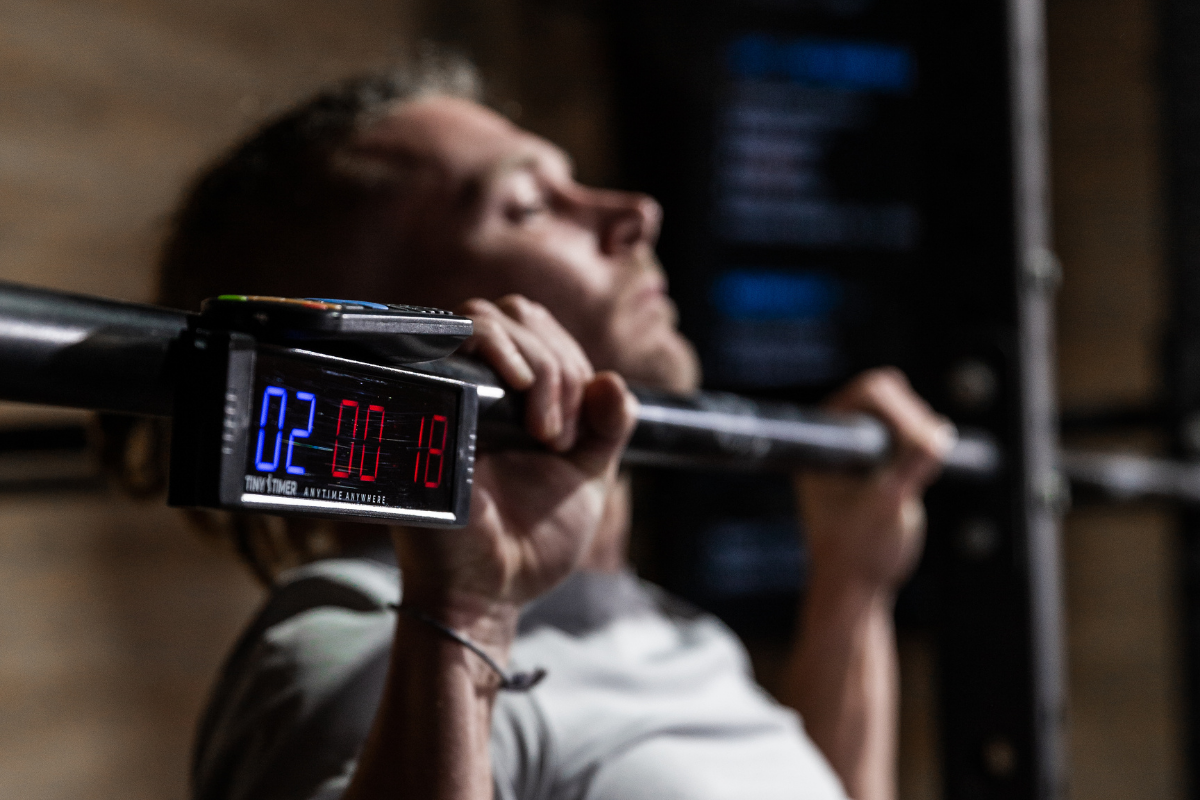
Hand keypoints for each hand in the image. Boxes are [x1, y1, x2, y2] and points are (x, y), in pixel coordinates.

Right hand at [393, 295, 637, 628]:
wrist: (492, 592)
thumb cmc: (534, 541)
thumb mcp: (587, 477)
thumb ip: (607, 427)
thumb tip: (613, 381)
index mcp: (508, 394)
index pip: (536, 328)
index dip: (568, 362)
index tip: (573, 433)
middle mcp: (472, 386)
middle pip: (513, 314)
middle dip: (557, 366)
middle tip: (557, 436)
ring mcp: (445, 393)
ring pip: (485, 319)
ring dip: (537, 366)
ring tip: (544, 434)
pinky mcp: (424, 409)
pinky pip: (452, 347)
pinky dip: (499, 353)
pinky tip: (524, 404)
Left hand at [795, 368, 954, 597]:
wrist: (855, 585)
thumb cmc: (858, 551)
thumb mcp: (888, 507)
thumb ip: (911, 467)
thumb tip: (938, 435)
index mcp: (826, 441)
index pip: (870, 392)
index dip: (903, 412)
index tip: (922, 444)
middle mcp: (838, 437)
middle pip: (889, 394)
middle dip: (915, 422)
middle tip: (926, 460)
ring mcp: (859, 447)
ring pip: (903, 411)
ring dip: (921, 434)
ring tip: (920, 472)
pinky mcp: (879, 461)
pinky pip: (910, 433)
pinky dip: (924, 447)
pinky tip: (924, 472)